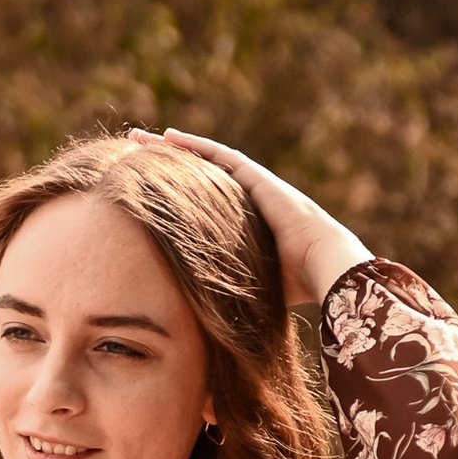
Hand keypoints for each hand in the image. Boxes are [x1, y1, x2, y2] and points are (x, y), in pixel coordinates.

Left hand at [153, 130, 369, 310]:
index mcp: (245, 221)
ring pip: (205, 159)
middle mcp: (248, 198)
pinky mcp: (256, 177)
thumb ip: (229, 291)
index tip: (146, 191)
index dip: (175, 194)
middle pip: (199, 175)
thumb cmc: (294, 285)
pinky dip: (193, 145)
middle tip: (134, 154)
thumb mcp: (250, 285)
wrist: (324, 266)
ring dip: (173, 147)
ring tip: (140, 138)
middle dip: (165, 164)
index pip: (204, 202)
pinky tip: (169, 136)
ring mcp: (254, 184)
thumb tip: (205, 322)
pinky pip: (219, 155)